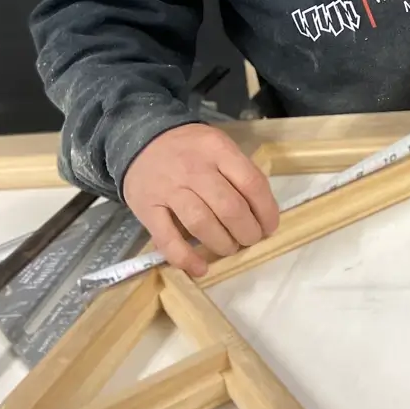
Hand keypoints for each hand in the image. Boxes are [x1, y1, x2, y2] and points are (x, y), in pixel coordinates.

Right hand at [122, 124, 278, 276]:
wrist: (140, 140)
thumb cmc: (189, 148)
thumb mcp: (218, 145)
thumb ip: (238, 171)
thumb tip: (262, 210)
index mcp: (217, 150)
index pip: (251, 183)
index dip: (266, 210)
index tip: (269, 226)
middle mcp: (194, 169)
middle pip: (230, 207)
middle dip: (247, 231)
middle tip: (250, 239)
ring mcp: (169, 190)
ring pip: (202, 224)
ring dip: (223, 244)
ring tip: (230, 248)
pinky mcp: (147, 209)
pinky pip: (168, 239)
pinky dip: (186, 258)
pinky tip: (201, 268)